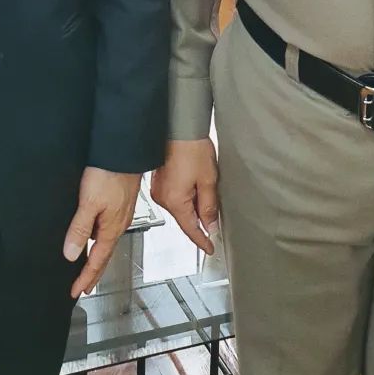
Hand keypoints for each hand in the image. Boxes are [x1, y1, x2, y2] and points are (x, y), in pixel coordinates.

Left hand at [63, 168, 141, 298]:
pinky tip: (93, 232)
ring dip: (97, 256)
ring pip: (106, 241)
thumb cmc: (110, 173)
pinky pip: (108, 228)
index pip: (97, 261)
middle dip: (93, 273)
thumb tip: (71, 254)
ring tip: (86, 265)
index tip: (76, 291)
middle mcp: (118, 224)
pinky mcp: (120, 202)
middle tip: (84, 286)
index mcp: (112, 228)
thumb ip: (79, 229)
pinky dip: (99, 238)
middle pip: (104, 255)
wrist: (125, 151)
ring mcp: (120, 213)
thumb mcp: (89, 202)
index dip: (85, 278)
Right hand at [150, 138, 218, 254]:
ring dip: (193, 205)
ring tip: (204, 187)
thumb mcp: (208, 180)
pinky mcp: (159, 182)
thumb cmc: (191, 148)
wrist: (179, 127)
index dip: (202, 240)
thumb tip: (211, 225)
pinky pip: (174, 197)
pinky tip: (195, 184)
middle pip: (185, 218)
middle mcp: (162, 198)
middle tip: (215, 212)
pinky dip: (186, 197)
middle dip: (200, 218)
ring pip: (180, 207)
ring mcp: (158, 190)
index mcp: (174, 201)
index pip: (190, 229)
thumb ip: (209, 207)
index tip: (210, 248)